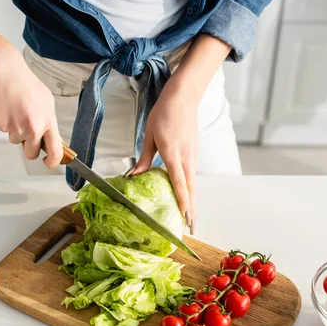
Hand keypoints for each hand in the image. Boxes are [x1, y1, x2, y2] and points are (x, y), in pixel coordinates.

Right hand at [0, 45, 62, 167]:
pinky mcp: (1, 125)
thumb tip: (53, 141)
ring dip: (17, 131)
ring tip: (17, 111)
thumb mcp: (47, 104)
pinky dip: (7, 123)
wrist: (6, 72)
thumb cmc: (27, 85)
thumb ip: (50, 124)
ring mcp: (16, 128)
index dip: (52, 162)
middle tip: (28, 132)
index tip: (49, 162)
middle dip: (29, 147)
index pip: (55, 152)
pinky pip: (5, 131)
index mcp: (48, 122)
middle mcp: (33, 128)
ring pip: (17, 141)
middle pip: (31, 154)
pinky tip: (8, 109)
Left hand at [127, 81, 197, 233]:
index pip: (179, 184)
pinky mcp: (193, 153)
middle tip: (191, 228)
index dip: (182, 202)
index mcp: (173, 153)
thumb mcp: (150, 136)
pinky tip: (186, 197)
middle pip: (191, 190)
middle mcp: (186, 158)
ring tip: (189, 218)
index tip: (184, 218)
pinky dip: (190, 189)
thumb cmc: (164, 114)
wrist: (183, 97)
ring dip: (192, 202)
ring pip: (193, 184)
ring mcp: (192, 155)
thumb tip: (133, 176)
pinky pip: (191, 175)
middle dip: (191, 210)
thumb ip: (144, 159)